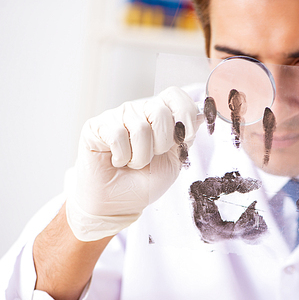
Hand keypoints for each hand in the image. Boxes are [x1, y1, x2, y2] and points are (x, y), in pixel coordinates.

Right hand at [66, 86, 201, 240]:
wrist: (120, 204)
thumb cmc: (145, 181)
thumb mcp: (175, 160)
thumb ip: (187, 136)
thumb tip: (202, 115)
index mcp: (160, 114)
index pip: (175, 95)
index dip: (184, 114)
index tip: (183, 138)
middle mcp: (139, 110)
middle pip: (160, 112)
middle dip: (162, 144)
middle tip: (151, 158)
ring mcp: (117, 116)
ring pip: (140, 128)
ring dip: (140, 157)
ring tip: (132, 163)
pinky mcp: (96, 126)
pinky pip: (117, 136)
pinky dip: (121, 157)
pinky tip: (116, 160)